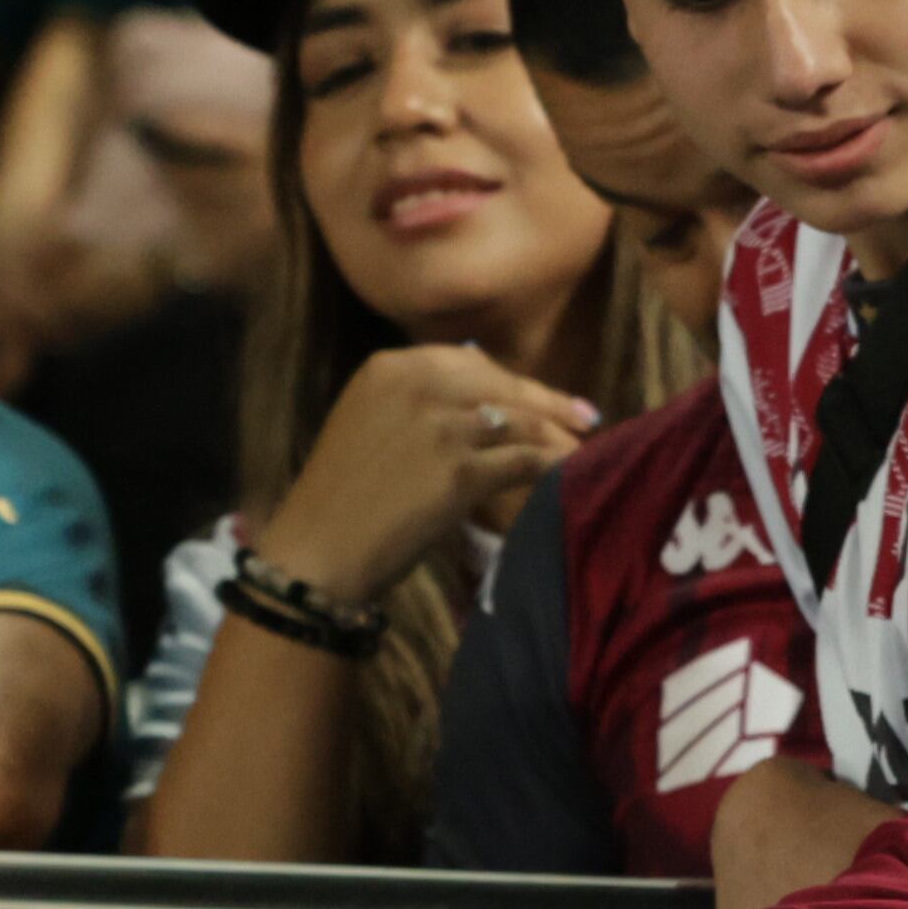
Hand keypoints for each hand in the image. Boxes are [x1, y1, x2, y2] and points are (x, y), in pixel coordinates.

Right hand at [243, 343, 599, 606]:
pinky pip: (526, 461)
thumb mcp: (371, 423)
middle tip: (587, 417)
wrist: (320, 544)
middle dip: (550, 403)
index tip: (543, 394)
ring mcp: (441, 426)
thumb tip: (484, 404)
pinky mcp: (461, 471)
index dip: (514, 381)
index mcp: (389, 367)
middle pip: (503, 386)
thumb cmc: (343, 495)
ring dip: (559, 437)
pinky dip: (554, 466)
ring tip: (584, 449)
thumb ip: (418, 402)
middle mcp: (416, 385)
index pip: (470, 363)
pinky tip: (572, 475)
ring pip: (521, 422)